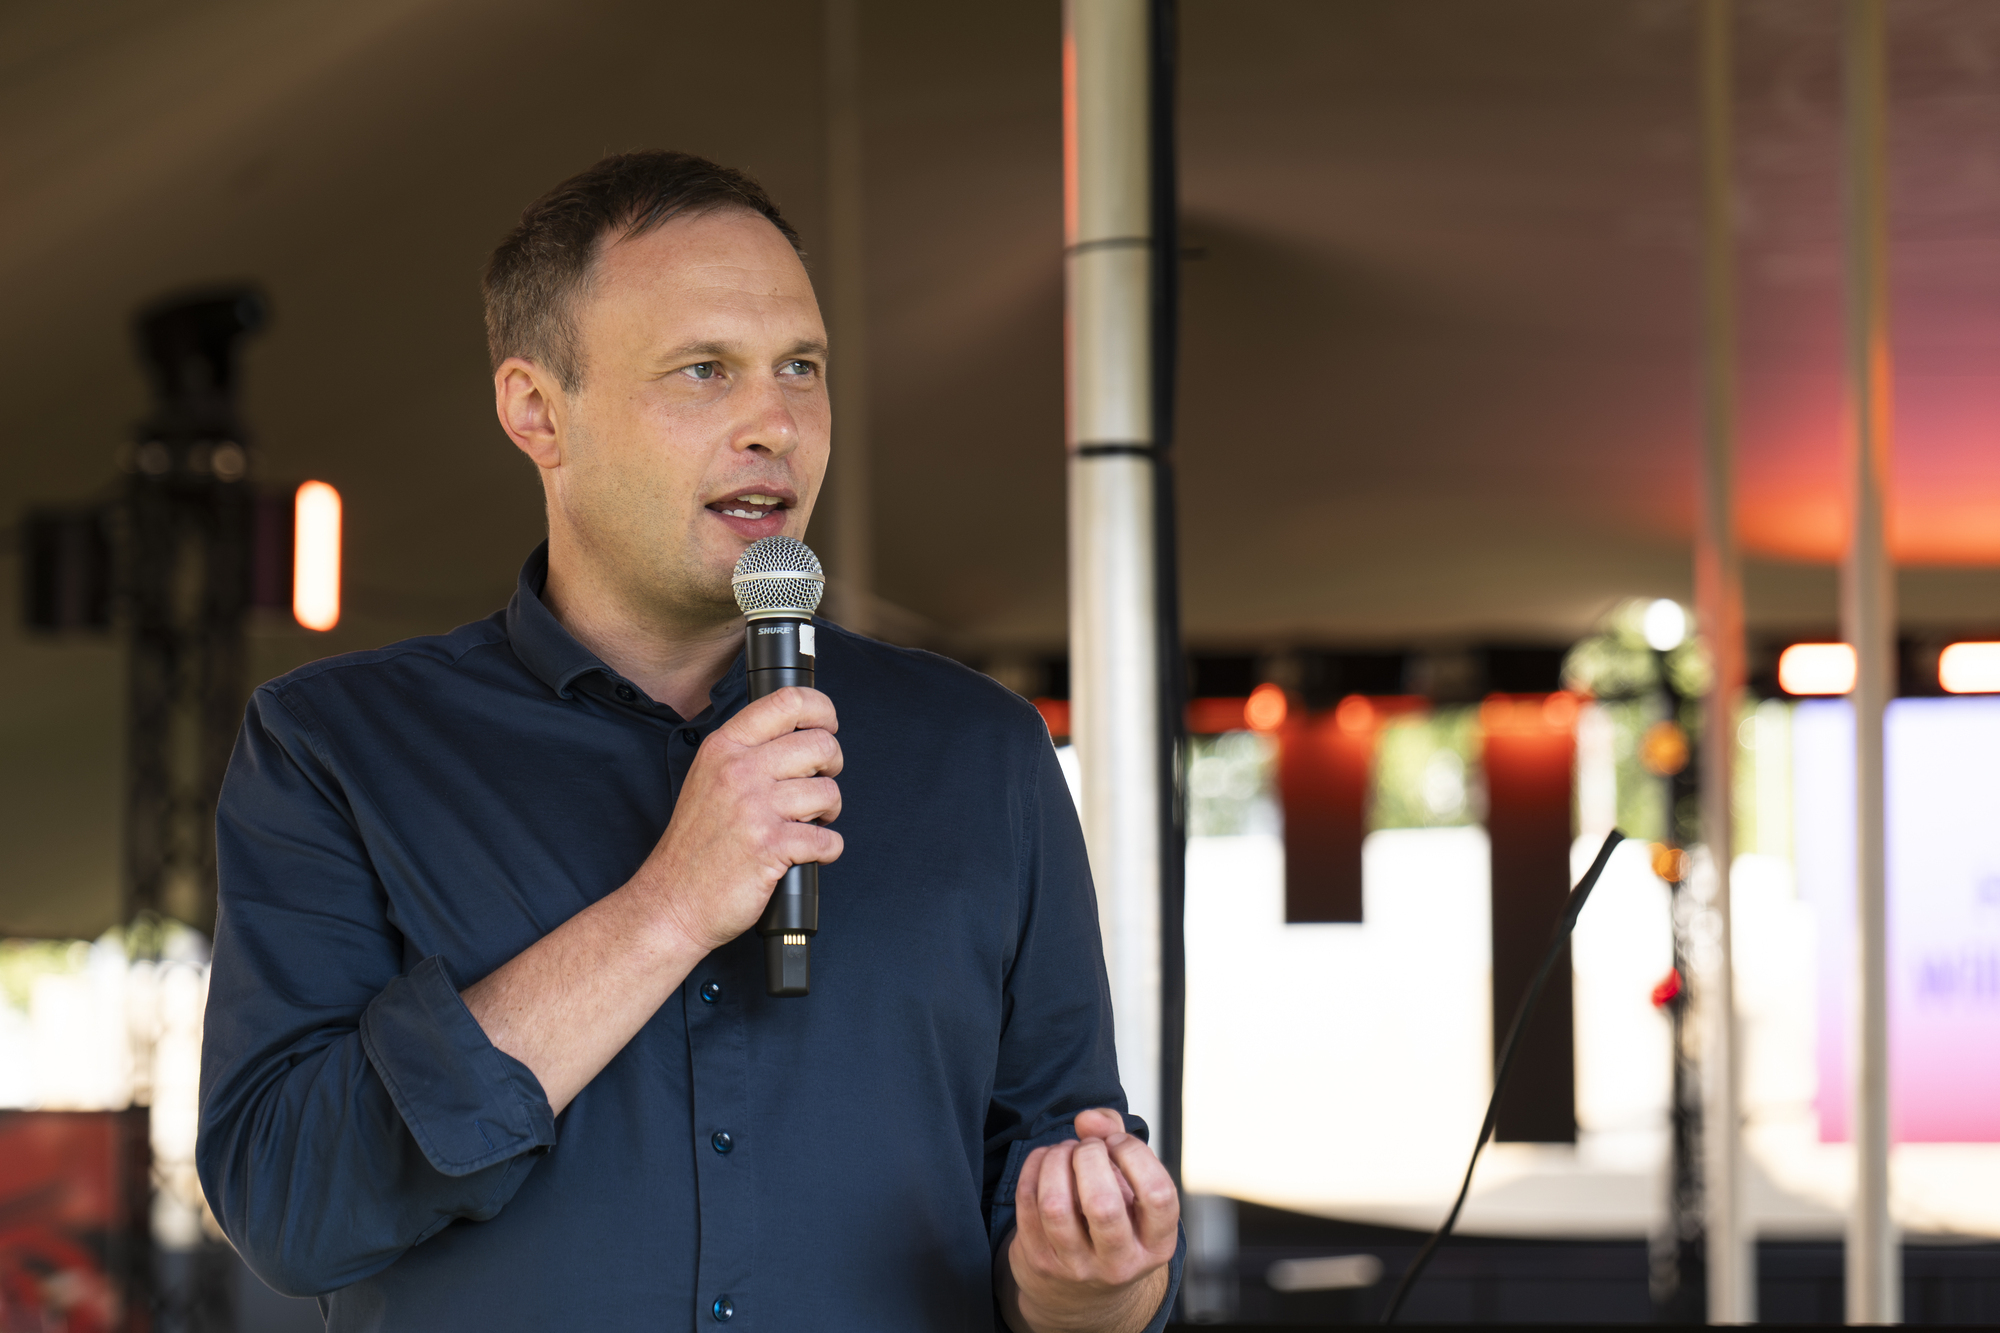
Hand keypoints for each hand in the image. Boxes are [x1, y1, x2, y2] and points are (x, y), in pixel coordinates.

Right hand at [631, 686, 842, 952]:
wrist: (672, 900)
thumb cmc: (696, 845)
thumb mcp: (709, 779)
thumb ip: (748, 752)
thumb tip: (803, 735)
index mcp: (724, 748)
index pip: (787, 701)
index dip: (821, 710)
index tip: (827, 725)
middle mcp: (738, 771)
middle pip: (820, 744)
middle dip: (832, 767)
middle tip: (818, 787)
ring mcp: (753, 808)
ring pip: (829, 792)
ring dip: (829, 813)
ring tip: (808, 824)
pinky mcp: (769, 846)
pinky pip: (827, 839)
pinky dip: (827, 850)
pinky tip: (807, 853)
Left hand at [998, 1109, 1179, 1332]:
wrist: (1081, 1293)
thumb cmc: (1113, 1222)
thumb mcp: (1132, 1188)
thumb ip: (1119, 1139)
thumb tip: (1088, 1119)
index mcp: (1156, 1245)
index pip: (1158, 1194)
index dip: (1135, 1154)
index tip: (1119, 1143)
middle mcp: (1120, 1263)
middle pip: (1103, 1202)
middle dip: (1089, 1157)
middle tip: (1088, 1148)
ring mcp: (1076, 1267)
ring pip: (1057, 1204)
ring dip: (1056, 1160)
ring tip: (1064, 1151)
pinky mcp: (1040, 1262)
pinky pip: (1027, 1203)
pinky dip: (1034, 1167)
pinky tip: (1045, 1160)